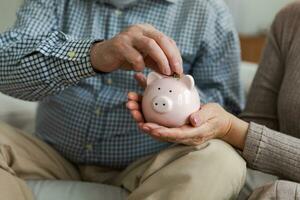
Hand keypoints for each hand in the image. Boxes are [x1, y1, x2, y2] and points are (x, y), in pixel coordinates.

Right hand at [90, 24, 182, 74]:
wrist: (103, 56)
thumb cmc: (126, 57)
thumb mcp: (145, 59)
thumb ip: (157, 62)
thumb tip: (174, 72)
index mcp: (148, 31)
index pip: (167, 40)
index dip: (176, 55)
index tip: (179, 70)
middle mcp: (140, 30)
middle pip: (161, 39)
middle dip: (171, 56)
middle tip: (176, 71)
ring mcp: (129, 35)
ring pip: (150, 44)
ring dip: (161, 59)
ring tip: (164, 72)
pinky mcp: (119, 44)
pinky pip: (134, 55)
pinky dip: (140, 64)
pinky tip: (139, 70)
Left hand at [127, 75, 248, 147]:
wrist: (218, 123)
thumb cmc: (216, 118)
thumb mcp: (213, 115)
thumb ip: (203, 117)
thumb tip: (193, 121)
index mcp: (191, 135)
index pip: (174, 135)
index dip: (161, 132)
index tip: (148, 127)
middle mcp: (181, 136)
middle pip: (160, 133)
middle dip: (145, 125)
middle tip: (134, 113)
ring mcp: (176, 132)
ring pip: (157, 128)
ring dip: (142, 118)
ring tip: (132, 106)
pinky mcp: (173, 127)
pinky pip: (159, 122)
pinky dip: (148, 114)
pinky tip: (139, 105)